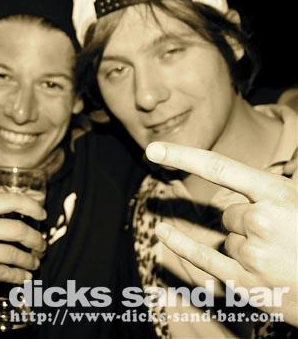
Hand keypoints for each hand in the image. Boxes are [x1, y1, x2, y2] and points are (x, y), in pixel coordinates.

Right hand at [0, 193, 46, 297]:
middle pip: (19, 229)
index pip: (10, 200)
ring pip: (15, 254)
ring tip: (34, 263)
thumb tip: (19, 213)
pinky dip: (18, 277)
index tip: (43, 214)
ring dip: (29, 261)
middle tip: (42, 246)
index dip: (32, 206)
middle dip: (36, 240)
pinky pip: (5, 273)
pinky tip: (23, 278)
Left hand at [146, 141, 297, 326]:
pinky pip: (203, 258)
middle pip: (227, 213)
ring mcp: (252, 255)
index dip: (182, 156)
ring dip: (245, 246)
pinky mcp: (246, 283)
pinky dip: (181, 245)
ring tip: (280, 259)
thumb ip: (268, 189)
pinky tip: (162, 231)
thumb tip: (239, 175)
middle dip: (247, 222)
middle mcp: (261, 221)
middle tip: (281, 238)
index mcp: (278, 194)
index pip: (218, 168)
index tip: (153, 149)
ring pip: (226, 239)